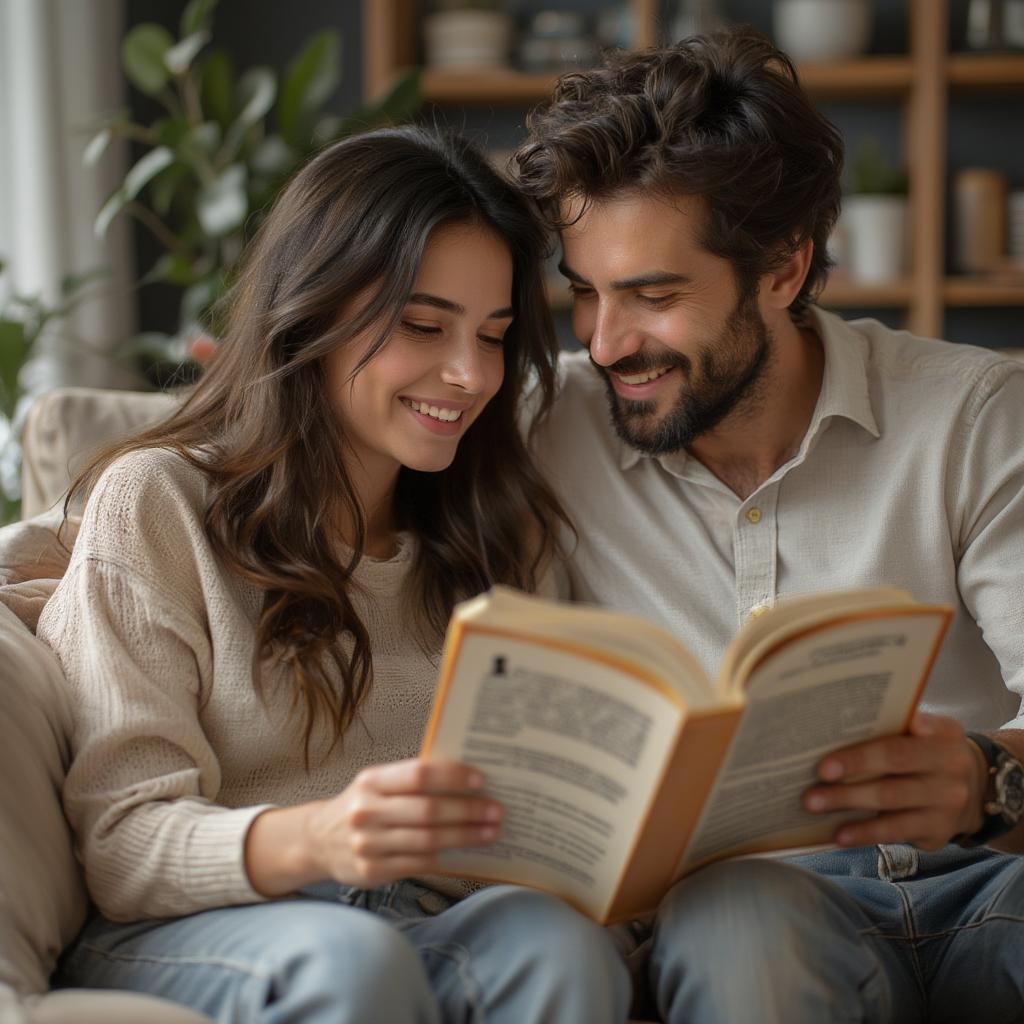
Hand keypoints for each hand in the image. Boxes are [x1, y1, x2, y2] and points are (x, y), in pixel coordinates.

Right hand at [304, 758, 501, 887]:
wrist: (318, 840)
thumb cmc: (363, 805)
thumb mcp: (377, 784)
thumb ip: (411, 781)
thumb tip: (466, 780)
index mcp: (372, 781)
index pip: (418, 774)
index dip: (452, 776)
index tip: (480, 780)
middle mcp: (367, 811)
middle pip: (428, 810)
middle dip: (468, 811)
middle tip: (496, 811)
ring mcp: (368, 844)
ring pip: (427, 841)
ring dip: (465, 837)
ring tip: (490, 832)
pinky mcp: (372, 871)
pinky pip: (418, 864)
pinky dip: (446, 858)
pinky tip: (466, 853)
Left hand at [803, 712, 986, 849]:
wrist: (978, 784)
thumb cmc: (931, 748)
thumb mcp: (927, 728)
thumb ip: (894, 724)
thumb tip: (842, 721)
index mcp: (944, 739)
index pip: (897, 749)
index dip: (859, 758)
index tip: (825, 766)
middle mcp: (951, 775)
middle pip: (891, 783)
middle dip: (847, 788)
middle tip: (810, 792)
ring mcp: (947, 807)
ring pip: (891, 809)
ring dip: (850, 809)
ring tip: (816, 808)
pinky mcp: (938, 833)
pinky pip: (897, 833)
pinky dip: (866, 834)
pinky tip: (840, 834)